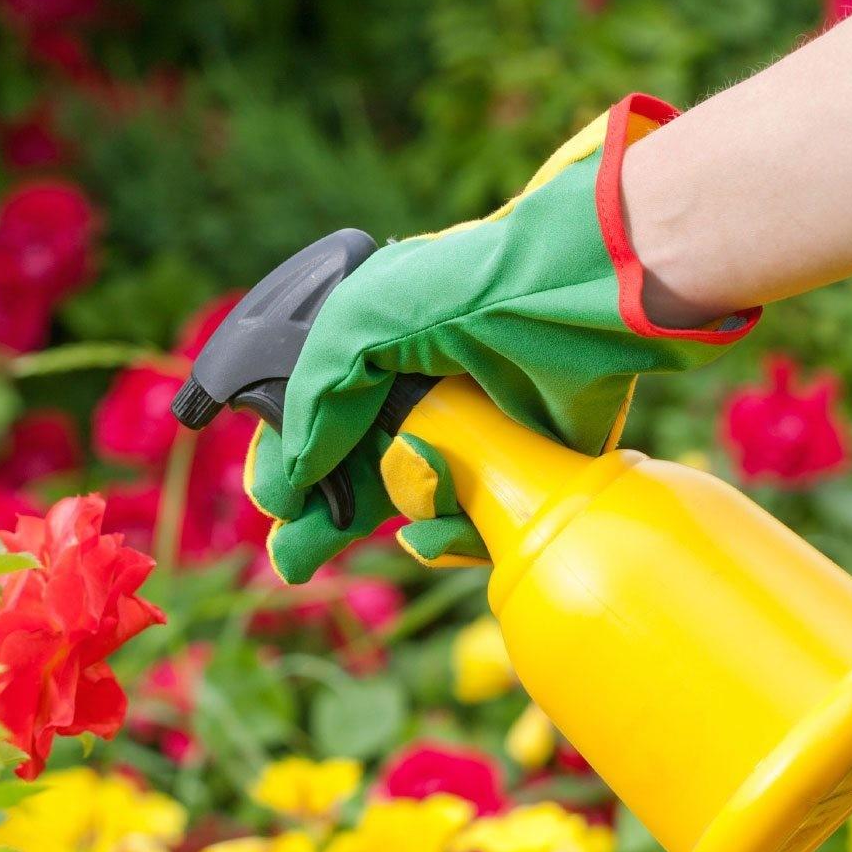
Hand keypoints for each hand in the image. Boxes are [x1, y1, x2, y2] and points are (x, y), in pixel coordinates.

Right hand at [250, 94, 756, 582]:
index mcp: (384, 348)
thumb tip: (292, 473)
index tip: (274, 501)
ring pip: (420, 504)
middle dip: (324, 518)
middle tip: (293, 560)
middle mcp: (430, 389)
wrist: (577, 297)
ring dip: (399, 521)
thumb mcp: (361, 322)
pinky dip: (454, 535)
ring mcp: (480, 432)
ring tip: (405, 519)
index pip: (323, 417)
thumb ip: (312, 394)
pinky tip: (441, 529)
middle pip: (364, 471)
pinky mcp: (528, 467)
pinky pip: (478, 523)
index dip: (293, 460)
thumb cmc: (469, 291)